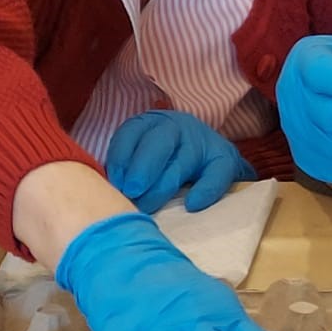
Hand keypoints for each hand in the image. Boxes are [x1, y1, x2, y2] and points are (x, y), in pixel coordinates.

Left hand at [104, 109, 255, 213]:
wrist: (211, 162)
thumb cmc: (165, 167)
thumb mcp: (142, 162)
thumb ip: (125, 173)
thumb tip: (106, 195)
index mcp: (150, 124)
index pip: (131, 133)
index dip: (120, 158)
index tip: (114, 182)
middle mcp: (176, 127)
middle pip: (158, 142)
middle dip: (142, 168)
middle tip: (130, 192)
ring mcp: (202, 141)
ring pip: (183, 159)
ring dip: (163, 184)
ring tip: (149, 206)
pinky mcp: (225, 158)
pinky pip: (217, 173)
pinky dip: (206, 189)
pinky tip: (192, 205)